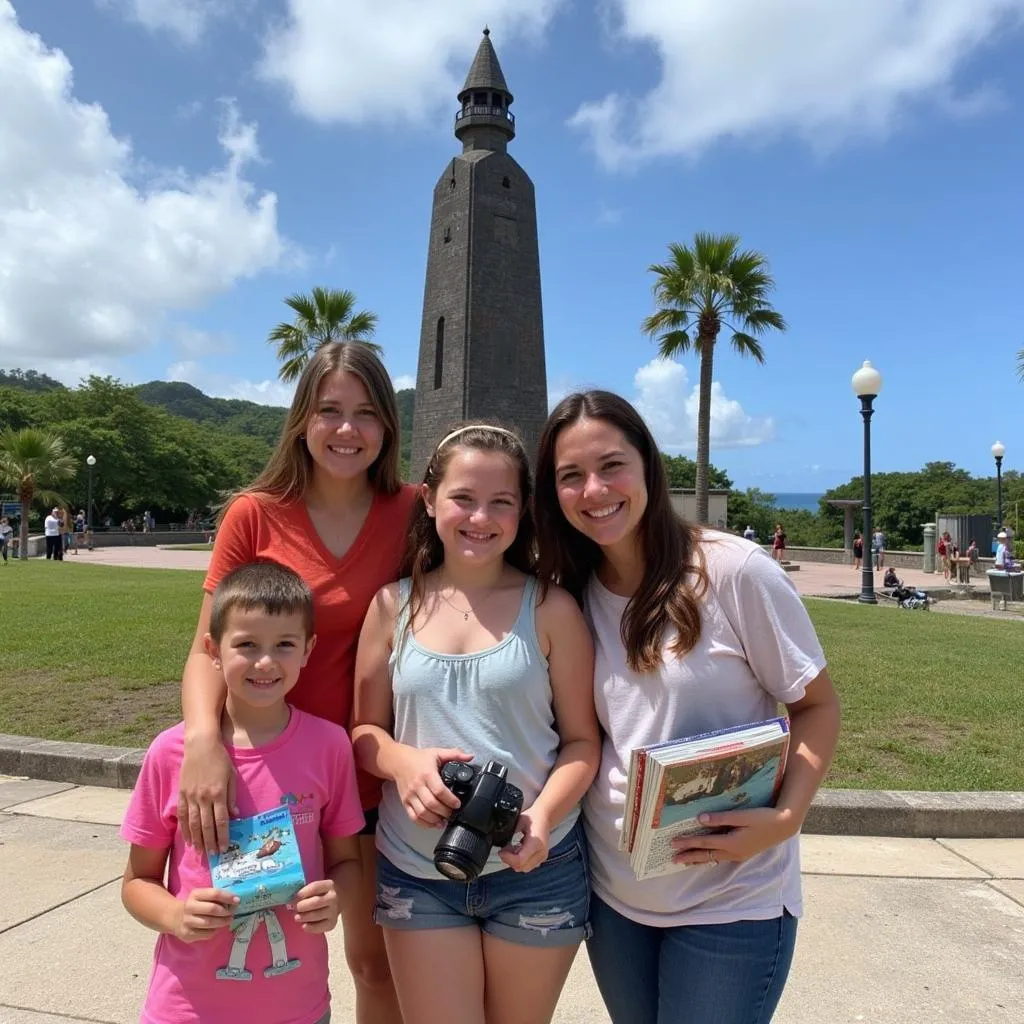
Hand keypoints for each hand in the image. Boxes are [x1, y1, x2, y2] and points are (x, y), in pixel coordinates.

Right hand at [174, 888, 237, 942]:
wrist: (175, 918)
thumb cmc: (196, 905)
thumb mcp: (202, 896)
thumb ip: (216, 898)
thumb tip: (235, 901)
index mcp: (195, 894)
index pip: (214, 894)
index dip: (227, 897)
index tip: (237, 900)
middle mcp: (189, 907)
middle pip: (212, 909)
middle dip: (225, 912)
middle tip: (232, 913)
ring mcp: (187, 921)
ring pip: (209, 923)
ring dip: (222, 922)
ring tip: (228, 920)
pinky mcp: (187, 934)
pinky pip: (206, 934)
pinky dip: (215, 931)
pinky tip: (217, 927)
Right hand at [177, 732, 237, 853]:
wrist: (200, 745)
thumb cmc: (220, 759)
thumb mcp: (231, 776)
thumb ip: (232, 796)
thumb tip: (235, 816)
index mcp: (218, 793)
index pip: (222, 820)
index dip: (223, 836)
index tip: (225, 847)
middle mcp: (204, 797)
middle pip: (207, 825)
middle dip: (211, 842)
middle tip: (214, 855)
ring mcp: (191, 796)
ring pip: (193, 823)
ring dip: (197, 840)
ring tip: (201, 852)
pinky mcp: (182, 794)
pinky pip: (183, 815)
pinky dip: (185, 829)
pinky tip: (188, 839)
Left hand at [289, 879, 338, 934]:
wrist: (334, 903)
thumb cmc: (319, 894)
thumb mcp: (315, 888)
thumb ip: (305, 891)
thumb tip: (291, 901)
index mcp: (329, 885)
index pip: (315, 887)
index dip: (303, 893)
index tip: (294, 897)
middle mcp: (333, 897)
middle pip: (316, 902)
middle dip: (302, 906)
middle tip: (294, 908)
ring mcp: (334, 911)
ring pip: (317, 915)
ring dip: (304, 917)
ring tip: (296, 917)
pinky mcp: (332, 923)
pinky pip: (320, 927)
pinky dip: (310, 927)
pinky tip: (304, 925)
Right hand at [393, 747, 473, 828]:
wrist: (398, 761)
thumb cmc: (419, 758)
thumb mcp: (437, 753)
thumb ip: (455, 754)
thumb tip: (471, 757)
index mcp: (427, 774)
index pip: (439, 790)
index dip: (450, 800)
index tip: (458, 804)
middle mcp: (417, 786)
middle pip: (431, 804)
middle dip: (444, 812)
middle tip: (453, 813)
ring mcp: (410, 795)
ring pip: (422, 813)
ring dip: (435, 820)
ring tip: (444, 820)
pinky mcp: (405, 802)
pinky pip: (413, 817)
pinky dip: (424, 823)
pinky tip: (433, 823)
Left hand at [499, 805, 550, 872]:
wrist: (545, 817)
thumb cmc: (534, 817)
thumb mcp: (519, 821)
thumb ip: (510, 832)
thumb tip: (499, 839)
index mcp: (535, 842)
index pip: (520, 860)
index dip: (508, 858)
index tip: (501, 852)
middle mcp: (540, 852)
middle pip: (522, 867)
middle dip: (510, 861)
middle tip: (504, 851)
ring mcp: (542, 856)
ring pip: (524, 868)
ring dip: (515, 862)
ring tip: (510, 850)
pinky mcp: (540, 858)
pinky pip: (528, 865)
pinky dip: (520, 861)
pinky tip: (517, 851)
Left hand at [671, 807, 798, 866]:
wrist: (782, 827)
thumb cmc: (762, 818)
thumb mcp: (742, 815)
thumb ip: (721, 818)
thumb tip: (700, 819)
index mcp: (732, 843)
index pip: (704, 843)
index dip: (688, 843)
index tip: (673, 843)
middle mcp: (733, 852)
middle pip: (706, 855)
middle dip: (689, 856)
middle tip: (672, 858)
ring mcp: (738, 855)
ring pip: (713, 859)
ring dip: (698, 860)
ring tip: (684, 861)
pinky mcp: (742, 853)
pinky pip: (721, 858)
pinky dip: (709, 858)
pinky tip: (706, 857)